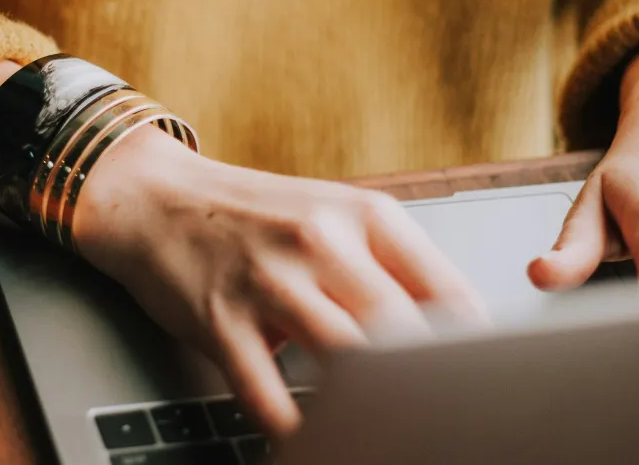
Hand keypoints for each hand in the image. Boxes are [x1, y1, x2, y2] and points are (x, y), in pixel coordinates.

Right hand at [74, 128, 485, 437]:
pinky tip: (309, 439)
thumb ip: (392, 267)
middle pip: (402, 331)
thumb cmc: (254, 217)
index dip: (474, 351)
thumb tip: (460, 333)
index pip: (448, 293)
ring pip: (344, 359)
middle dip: (428, 386)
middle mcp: (321, 242)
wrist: (155, 199)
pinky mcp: (220, 319)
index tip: (482, 386)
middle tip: (441, 421)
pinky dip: (291, 426)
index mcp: (366, 216)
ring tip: (382, 435)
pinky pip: (265, 391)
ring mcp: (268, 281)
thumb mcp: (333, 218)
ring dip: (367, 408)